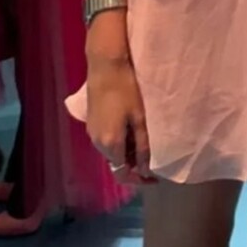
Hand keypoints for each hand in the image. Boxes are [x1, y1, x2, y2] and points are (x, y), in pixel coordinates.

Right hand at [86, 52, 152, 181]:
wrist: (105, 66)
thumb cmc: (126, 90)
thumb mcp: (139, 119)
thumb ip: (142, 146)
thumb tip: (144, 169)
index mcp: (110, 144)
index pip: (122, 173)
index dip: (138, 179)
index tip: (154, 178)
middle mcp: (97, 143)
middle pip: (116, 164)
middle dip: (134, 166)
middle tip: (153, 159)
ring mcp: (92, 133)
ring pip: (111, 153)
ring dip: (126, 154)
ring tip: (144, 144)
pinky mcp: (91, 123)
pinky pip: (106, 142)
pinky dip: (118, 144)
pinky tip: (130, 133)